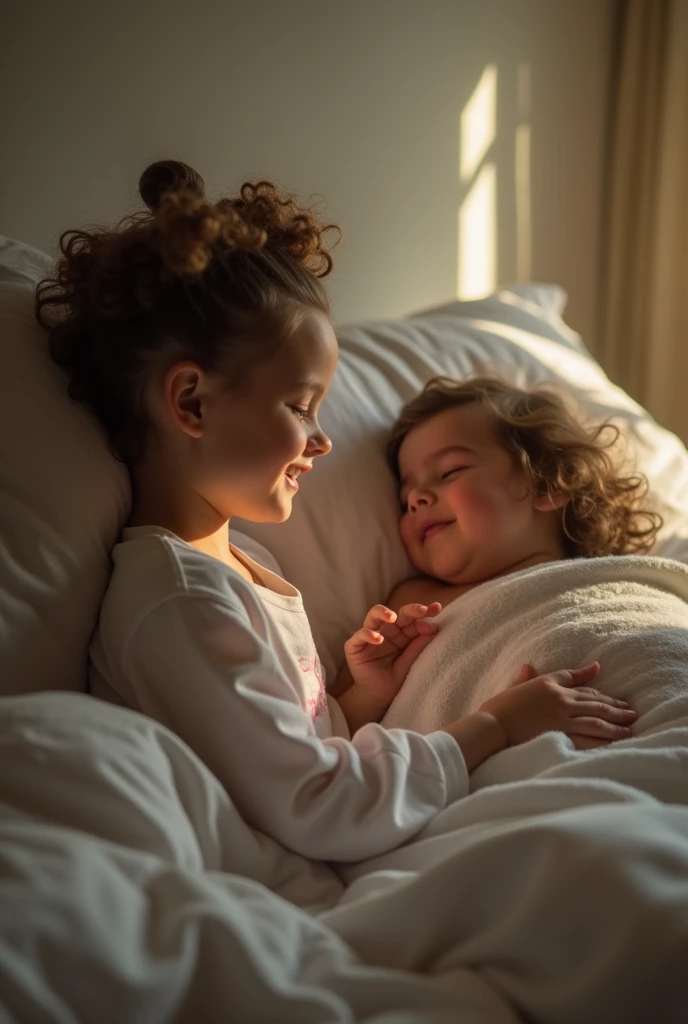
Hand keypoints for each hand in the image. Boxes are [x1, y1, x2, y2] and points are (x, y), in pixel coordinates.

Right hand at [344, 601, 441, 707]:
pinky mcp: (354, 645)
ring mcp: (370, 636)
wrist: (378, 697)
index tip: (436, 611)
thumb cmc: (395, 678)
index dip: (424, 614)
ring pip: (374, 616)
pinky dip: (368, 634)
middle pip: (397, 614)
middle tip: (422, 610)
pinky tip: (378, 639)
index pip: (412, 619)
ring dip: (383, 613)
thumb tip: (435, 627)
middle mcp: (386, 631)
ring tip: (392, 617)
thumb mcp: (410, 662)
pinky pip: (360, 635)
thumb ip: (418, 645)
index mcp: (401, 633)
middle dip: (411, 610)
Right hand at [480, 661, 635, 749]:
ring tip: (630, 728)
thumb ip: (526, 678)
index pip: (582, 686)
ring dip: (616, 725)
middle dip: (616, 708)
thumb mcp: (515, 687)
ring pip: (597, 720)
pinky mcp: (561, 734)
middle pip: (596, 702)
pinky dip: (604, 740)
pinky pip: (588, 738)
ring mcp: (562, 718)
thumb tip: (529, 666)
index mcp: (550, 685)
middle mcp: (560, 699)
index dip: (600, 690)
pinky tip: (615, 741)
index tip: (613, 694)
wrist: (492, 725)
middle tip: (632, 712)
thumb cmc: (500, 707)